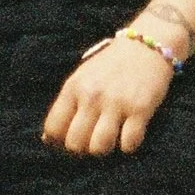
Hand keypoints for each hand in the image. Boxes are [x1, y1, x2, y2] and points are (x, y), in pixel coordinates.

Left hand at [43, 34, 174, 155]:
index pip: (53, 128)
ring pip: (99, 148)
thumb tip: (48, 139)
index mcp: (74, 87)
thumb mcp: (82, 77)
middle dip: (82, 149)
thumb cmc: (110, 65)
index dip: (59, 142)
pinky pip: (129, 144)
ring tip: (110, 140)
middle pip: (75, 143)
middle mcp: (92, 96)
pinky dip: (128, 145)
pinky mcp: (141, 109)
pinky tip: (130, 135)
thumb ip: (66, 105)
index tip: (70, 140)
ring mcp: (117, 103)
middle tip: (92, 141)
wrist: (147, 44)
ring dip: (104, 149)